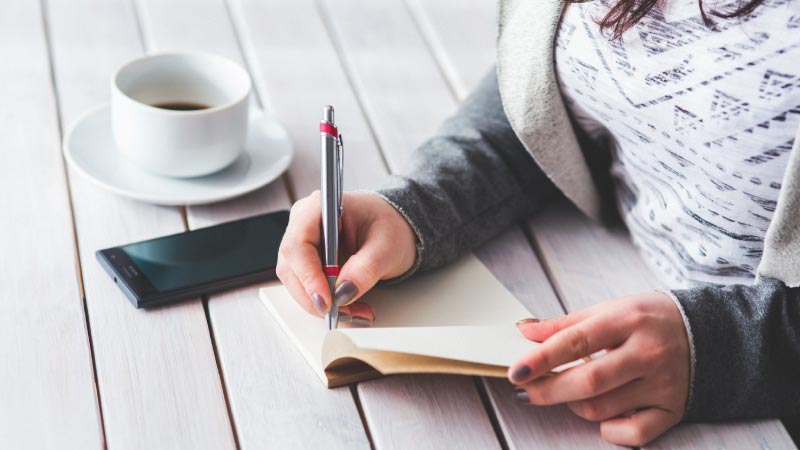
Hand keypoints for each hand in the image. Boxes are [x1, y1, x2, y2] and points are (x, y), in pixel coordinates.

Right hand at [276, 191, 416, 323]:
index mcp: (319, 208)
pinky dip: (328, 304)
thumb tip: (344, 291)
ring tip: (355, 312)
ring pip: (297, 284)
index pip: (298, 244)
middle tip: (346, 313)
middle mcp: (304, 225)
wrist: (394, 230)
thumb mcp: (387, 246)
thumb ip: (366, 267)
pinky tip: (350, 308)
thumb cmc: (389, 226)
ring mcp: (303, 246)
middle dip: (317, 297)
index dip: (308, 276)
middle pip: (292, 268)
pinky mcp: (308, 264)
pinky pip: (308, 289)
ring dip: (323, 305)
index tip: (326, 300)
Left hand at [509, 292, 689, 445]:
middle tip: (525, 391)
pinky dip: (609, 429)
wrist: (711, 332)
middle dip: (548, 390)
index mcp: (628, 320)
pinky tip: (602, 415)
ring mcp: (663, 384)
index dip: (541, 359)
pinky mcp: (673, 410)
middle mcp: (648, 353)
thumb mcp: (610, 309)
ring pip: (602, 409)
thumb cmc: (650, 319)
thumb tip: (525, 332)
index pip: (576, 341)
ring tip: (568, 392)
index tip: (516, 371)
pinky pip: (633, 434)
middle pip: (588, 382)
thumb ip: (566, 323)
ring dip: (573, 405)